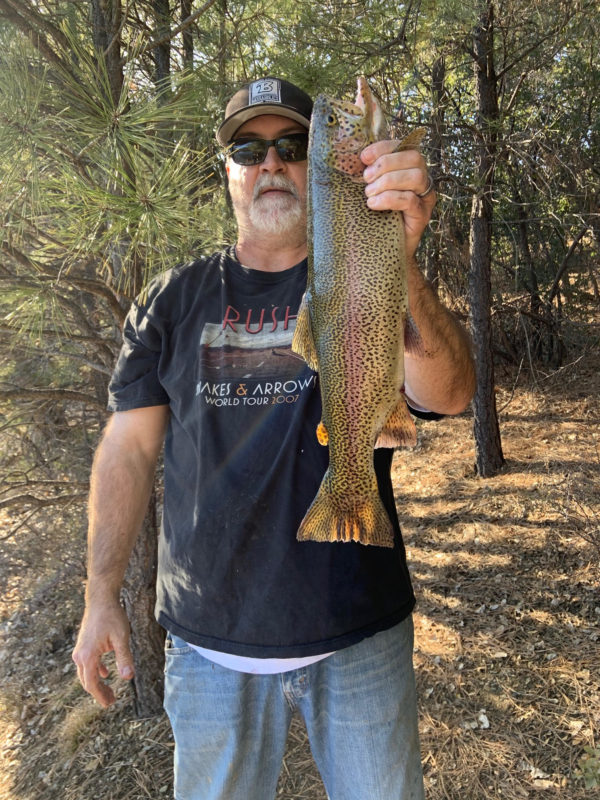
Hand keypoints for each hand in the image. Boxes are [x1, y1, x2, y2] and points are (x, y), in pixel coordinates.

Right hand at [72, 600, 133, 707]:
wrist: (101, 599)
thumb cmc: (112, 616)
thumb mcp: (121, 638)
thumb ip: (124, 658)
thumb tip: (128, 677)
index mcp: (88, 656)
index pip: (91, 684)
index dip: (100, 696)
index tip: (109, 704)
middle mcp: (80, 655)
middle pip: (87, 681)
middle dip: (98, 692)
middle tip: (111, 701)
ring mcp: (80, 649)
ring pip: (86, 673)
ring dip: (97, 683)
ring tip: (109, 691)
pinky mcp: (83, 644)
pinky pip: (88, 663)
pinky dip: (95, 671)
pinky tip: (104, 673)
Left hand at [361, 141, 435, 260]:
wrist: (382, 253)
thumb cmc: (373, 217)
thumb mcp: (368, 190)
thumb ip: (366, 173)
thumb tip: (346, 158)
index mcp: (408, 168)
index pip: (403, 146)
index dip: (383, 148)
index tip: (363, 157)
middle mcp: (421, 180)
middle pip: (414, 157)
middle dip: (386, 164)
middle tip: (366, 179)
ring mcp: (424, 198)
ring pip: (416, 176)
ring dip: (388, 181)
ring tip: (369, 194)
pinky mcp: (422, 216)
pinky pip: (410, 200)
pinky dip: (389, 198)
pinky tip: (374, 205)